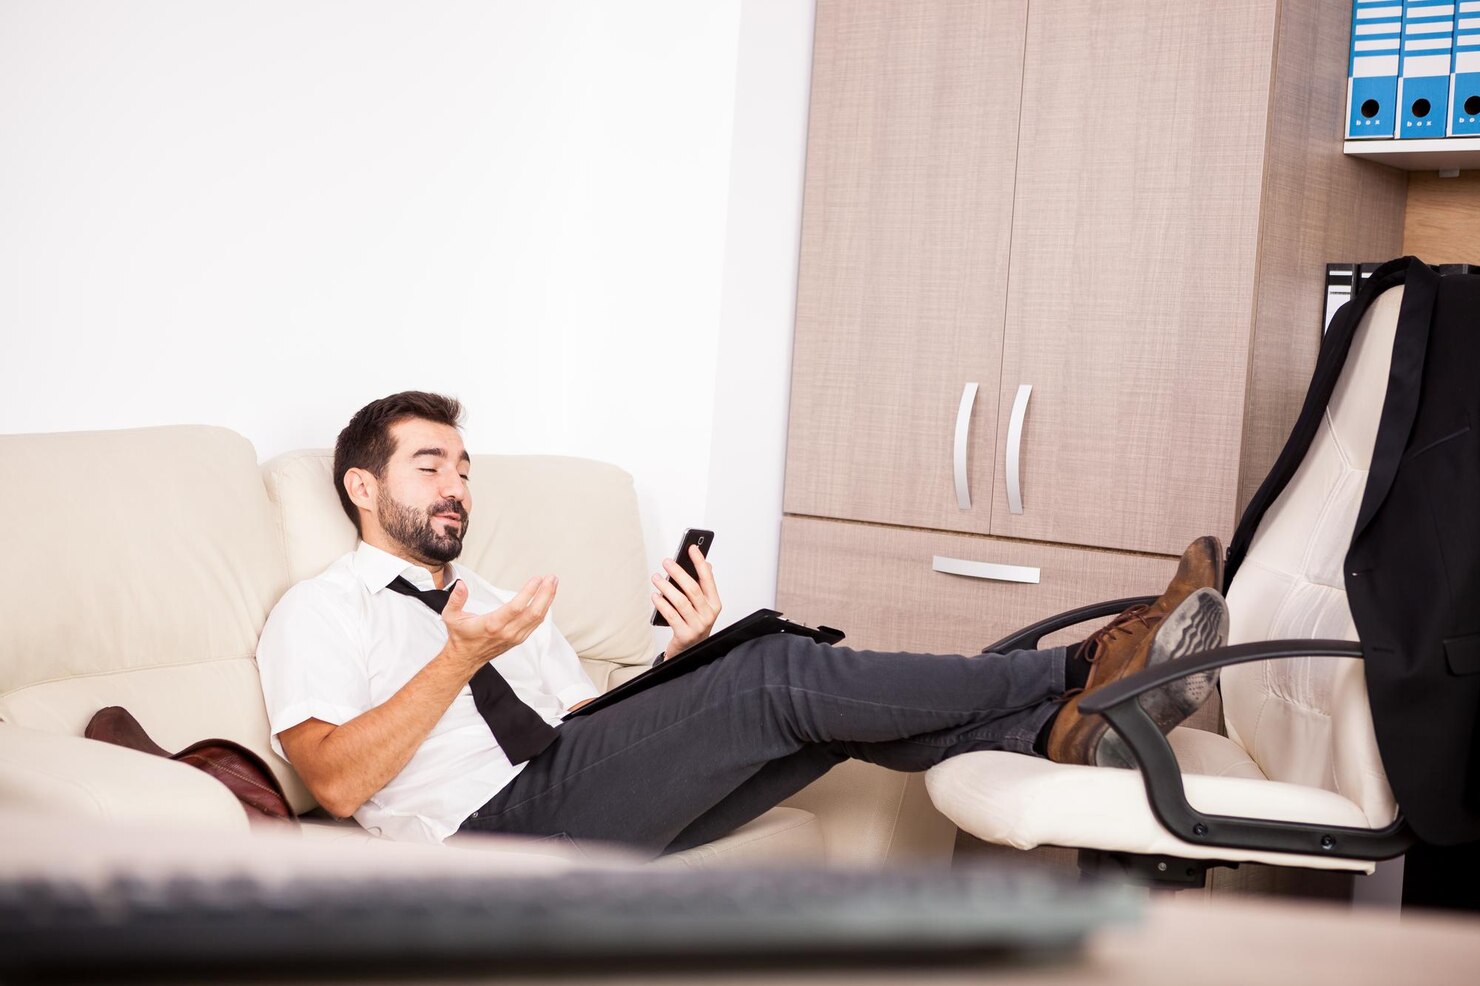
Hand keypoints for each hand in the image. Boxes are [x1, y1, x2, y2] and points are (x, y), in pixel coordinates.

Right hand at [440, 575, 557, 674]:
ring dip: (547, 600)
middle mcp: (506, 632)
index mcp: (492, 625)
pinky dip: (544, 610)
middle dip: (545, 594)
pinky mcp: (519, 638)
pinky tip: (547, 599)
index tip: (536, 579)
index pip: (516, 608)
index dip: (529, 593)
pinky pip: (535, 624)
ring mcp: (515, 636)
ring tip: (552, 584)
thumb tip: (461, 585)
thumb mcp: (451, 617)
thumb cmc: (461, 636)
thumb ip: (455, 599)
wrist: (465, 658)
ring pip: (537, 619)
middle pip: (533, 613)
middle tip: (551, 578)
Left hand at [655, 545, 721, 659]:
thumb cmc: (695, 624)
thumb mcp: (702, 606)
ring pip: (680, 601)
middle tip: (666, 562)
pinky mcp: (684, 635)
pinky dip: (661, 604)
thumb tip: (705, 564)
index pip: (708, 579)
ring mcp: (697, 626)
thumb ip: (703, 586)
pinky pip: (670, 615)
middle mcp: (708, 614)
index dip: (700, 562)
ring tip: (656, 578)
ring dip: (666, 587)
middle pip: (693, 589)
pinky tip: (655, 595)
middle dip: (679, 572)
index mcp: (715, 604)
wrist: (690, 652)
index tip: (691, 547)